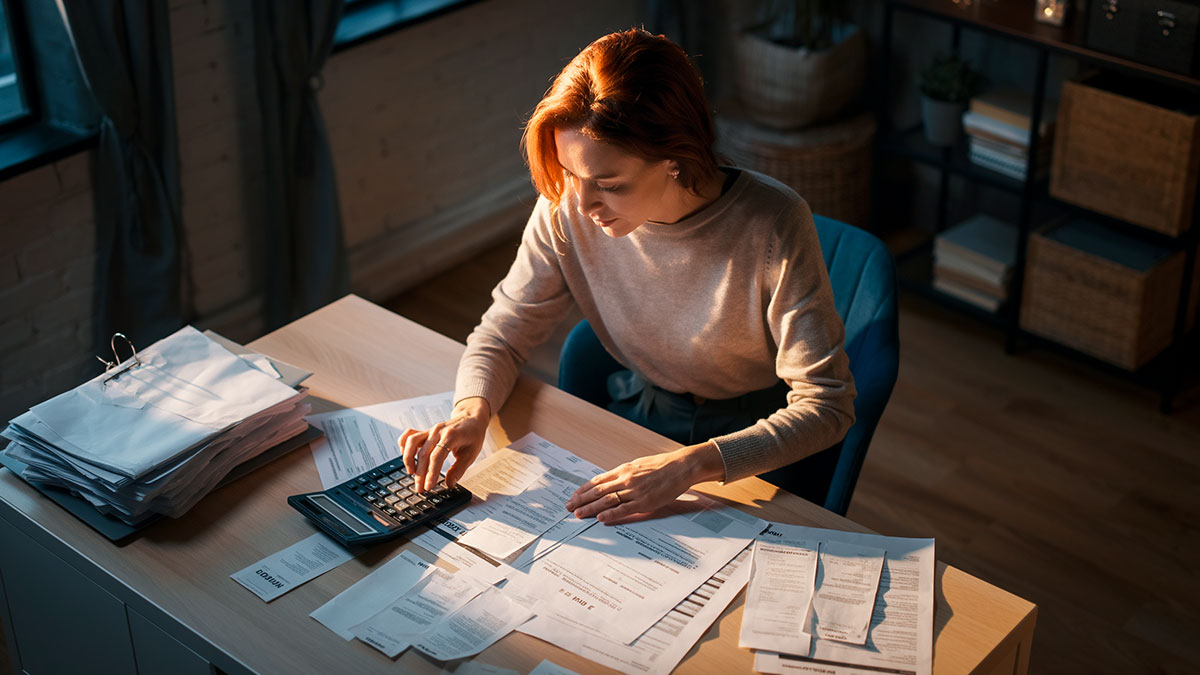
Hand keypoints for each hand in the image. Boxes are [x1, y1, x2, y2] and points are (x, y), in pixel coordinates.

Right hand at [399, 397, 490, 491]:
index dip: (431, 473)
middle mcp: (438, 431)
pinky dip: (404, 444)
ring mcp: (431, 430)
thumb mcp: (471, 454)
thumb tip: (449, 484)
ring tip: (411, 473)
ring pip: (412, 442)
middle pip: (424, 453)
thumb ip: (459, 469)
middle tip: (420, 488)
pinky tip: (406, 456)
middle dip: (420, 474)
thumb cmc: (473, 436)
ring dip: (408, 459)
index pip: (437, 457)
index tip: (429, 486)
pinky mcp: (426, 431)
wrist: (472, 418)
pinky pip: (409, 434)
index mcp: (451, 436)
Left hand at [564, 442, 724, 524]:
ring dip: (591, 508)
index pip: (597, 480)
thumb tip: (610, 481)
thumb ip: (624, 474)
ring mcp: (634, 491)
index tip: (573, 496)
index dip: (583, 489)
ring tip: (578, 514)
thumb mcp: (638, 465)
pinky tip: (601, 518)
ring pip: (607, 500)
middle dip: (581, 499)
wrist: (681, 466)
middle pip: (598, 491)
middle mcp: (626, 479)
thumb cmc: (661, 466)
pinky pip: (624, 509)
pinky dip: (611, 514)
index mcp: (623, 470)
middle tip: (569, 507)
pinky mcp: (644, 501)